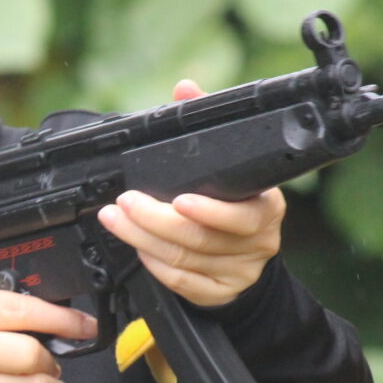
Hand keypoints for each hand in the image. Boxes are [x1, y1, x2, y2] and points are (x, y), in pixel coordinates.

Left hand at [96, 79, 285, 307]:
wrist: (246, 256)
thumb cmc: (235, 201)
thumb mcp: (227, 163)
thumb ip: (206, 126)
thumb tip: (186, 89)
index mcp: (266, 208)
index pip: (243, 216)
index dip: (211, 211)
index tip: (179, 199)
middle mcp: (257, 243)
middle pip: (201, 238)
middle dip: (155, 220)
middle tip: (125, 203)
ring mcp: (238, 272)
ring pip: (184, 260)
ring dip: (143, 239)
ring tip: (116, 219)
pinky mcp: (217, 293)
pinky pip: (180, 282)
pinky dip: (153, 264)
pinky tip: (136, 246)